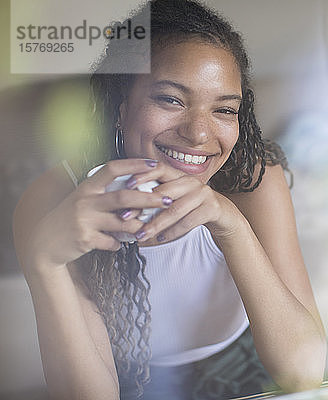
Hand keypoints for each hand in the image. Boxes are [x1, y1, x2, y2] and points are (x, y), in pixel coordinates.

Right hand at [28, 159, 171, 270]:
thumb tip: (134, 184)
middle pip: (124, 196)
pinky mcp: (85, 239)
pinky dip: (120, 243)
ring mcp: (85, 220)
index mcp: (87, 187)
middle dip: (150, 198)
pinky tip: (122, 243)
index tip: (154, 164)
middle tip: (167, 201)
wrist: (43, 243)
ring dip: (139, 226)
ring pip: (123, 222)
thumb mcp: (83, 199)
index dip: (134, 164)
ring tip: (147, 227)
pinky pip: (113, 242)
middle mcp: (86, 201)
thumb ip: (104, 191)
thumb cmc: (69, 218)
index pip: (112, 168)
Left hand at [124, 162, 244, 243]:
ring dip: (155, 224)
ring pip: (175, 210)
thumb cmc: (193, 207)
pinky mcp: (212, 208)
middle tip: (124, 217)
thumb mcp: (176, 197)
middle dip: (142, 206)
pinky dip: (173, 232)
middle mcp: (192, 182)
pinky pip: (188, 222)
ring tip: (141, 234)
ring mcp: (203, 194)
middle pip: (164, 193)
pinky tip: (161, 238)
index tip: (126, 185)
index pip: (159, 169)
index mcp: (180, 176)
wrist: (223, 214)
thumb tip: (127, 207)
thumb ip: (158, 197)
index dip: (143, 175)